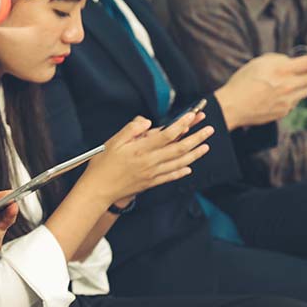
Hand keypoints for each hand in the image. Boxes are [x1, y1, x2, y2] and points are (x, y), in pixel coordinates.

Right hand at [79, 113, 212, 205]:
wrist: (98, 190)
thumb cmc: (102, 165)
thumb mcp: (112, 142)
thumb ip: (131, 129)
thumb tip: (147, 122)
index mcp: (140, 149)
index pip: (167, 135)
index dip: (182, 124)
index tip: (192, 116)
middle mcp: (150, 162)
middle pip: (179, 148)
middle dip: (196, 138)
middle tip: (209, 129)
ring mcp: (152, 174)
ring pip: (179, 162)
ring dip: (195, 154)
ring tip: (206, 146)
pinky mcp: (150, 183)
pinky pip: (170, 176)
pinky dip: (182, 171)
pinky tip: (189, 168)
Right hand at [215, 50, 306, 129]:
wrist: (232, 107)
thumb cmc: (242, 82)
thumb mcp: (258, 63)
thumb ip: (278, 59)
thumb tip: (291, 61)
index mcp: (282, 70)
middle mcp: (288, 85)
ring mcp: (288, 100)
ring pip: (306, 90)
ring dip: (303, 84)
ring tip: (291, 82)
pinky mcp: (285, 111)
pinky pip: (295, 101)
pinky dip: (291, 96)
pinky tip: (278, 95)